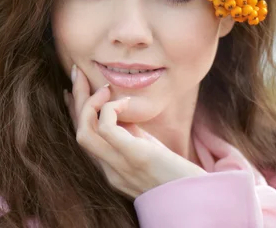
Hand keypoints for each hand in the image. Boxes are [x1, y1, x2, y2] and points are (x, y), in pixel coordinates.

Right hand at [63, 65, 206, 198]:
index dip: (74, 112)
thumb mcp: (149, 153)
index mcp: (112, 169)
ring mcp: (120, 167)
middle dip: (77, 99)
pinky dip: (110, 109)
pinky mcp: (136, 157)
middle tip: (78, 73)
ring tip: (100, 86)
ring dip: (88, 103)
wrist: (203, 201)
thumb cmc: (182, 177)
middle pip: (80, 131)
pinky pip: (106, 129)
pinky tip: (124, 101)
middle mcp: (110, 171)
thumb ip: (132, 137)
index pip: (84, 138)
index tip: (72, 91)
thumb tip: (120, 112)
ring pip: (84, 132)